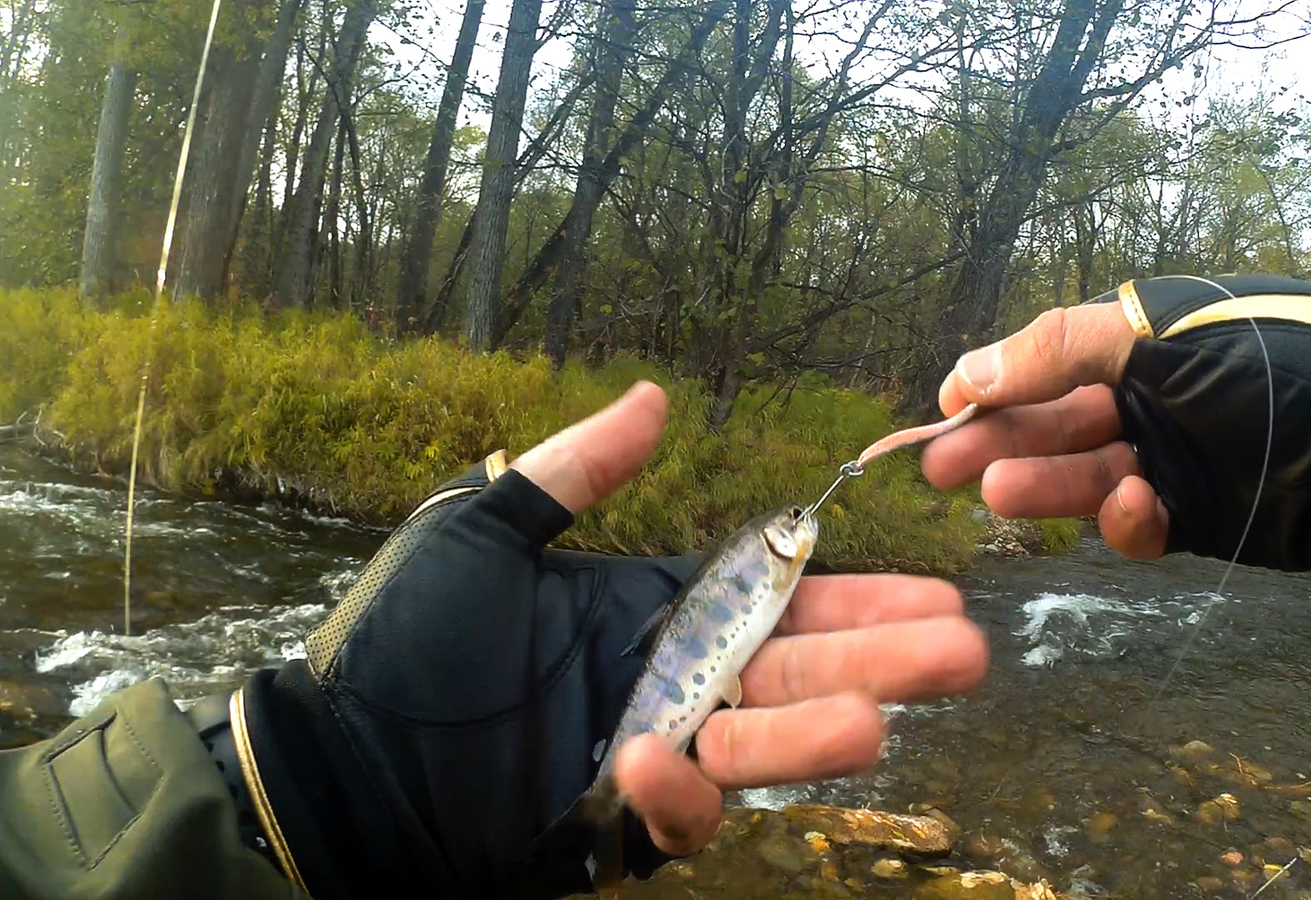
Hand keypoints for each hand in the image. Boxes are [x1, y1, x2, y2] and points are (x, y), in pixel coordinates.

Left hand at [225, 381, 988, 899]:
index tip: (932, 590)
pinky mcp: (614, 824)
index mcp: (652, 610)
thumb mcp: (483, 532)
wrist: (333, 759)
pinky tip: (647, 759)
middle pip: (796, 673)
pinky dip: (670, 794)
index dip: (855, 596)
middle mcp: (668, 682)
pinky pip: (671, 817)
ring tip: (875, 721)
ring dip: (813, 738)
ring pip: (760, 750)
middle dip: (881, 663)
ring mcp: (647, 756)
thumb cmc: (400, 643)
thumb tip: (655, 397)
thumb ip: (578, 469)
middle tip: (961, 653)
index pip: (777, 600)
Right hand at [921, 274, 1310, 580]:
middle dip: (997, 439)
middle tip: (940, 466)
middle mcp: (1149, 395)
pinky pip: (1138, 524)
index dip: (992, 383)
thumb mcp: (1161, 335)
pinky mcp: (1196, 516)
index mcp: (1142, 337)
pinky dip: (1126, 520)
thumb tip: (966, 369)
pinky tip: (1133, 506)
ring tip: (998, 492)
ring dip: (1042, 483)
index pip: (1045, 359)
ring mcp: (1173, 458)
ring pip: (1084, 475)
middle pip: (1052, 422)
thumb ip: (1060, 348)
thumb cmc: (1275, 364)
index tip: (945, 408)